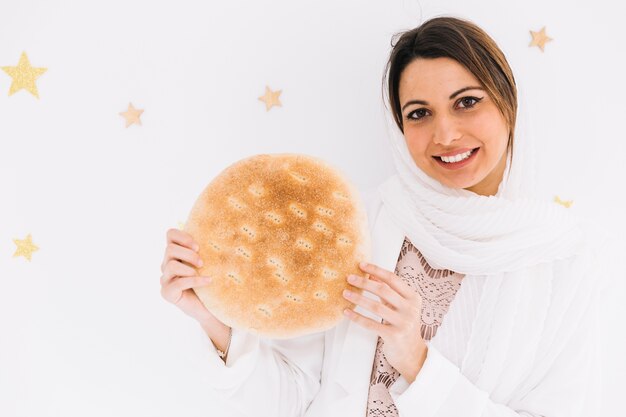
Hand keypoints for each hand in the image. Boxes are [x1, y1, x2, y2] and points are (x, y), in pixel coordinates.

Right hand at [160, 228, 217, 323]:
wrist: (210, 307)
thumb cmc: (210, 282)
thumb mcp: (209, 262)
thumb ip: (205, 250)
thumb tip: (217, 235)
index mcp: (175, 253)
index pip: (170, 234)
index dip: (183, 236)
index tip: (198, 246)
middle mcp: (166, 264)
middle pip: (170, 249)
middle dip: (188, 254)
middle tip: (202, 262)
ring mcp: (165, 279)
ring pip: (171, 265)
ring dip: (189, 267)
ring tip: (203, 271)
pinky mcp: (167, 293)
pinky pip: (178, 283)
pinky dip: (195, 281)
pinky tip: (208, 281)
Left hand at [342, 262, 427, 382]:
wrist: (412, 353)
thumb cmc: (403, 325)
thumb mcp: (399, 306)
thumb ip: (388, 291)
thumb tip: (372, 275)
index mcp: (413, 297)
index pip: (392, 279)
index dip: (376, 270)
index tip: (361, 265)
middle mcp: (410, 309)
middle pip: (383, 290)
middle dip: (364, 282)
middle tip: (349, 278)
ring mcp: (403, 323)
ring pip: (376, 307)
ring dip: (358, 298)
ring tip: (345, 293)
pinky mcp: (394, 335)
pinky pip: (371, 324)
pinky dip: (357, 317)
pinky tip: (347, 312)